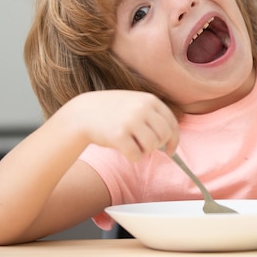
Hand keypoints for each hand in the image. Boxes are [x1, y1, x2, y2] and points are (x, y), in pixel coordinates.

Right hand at [64, 90, 179, 161]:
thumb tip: (172, 140)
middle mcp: (142, 108)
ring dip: (144, 151)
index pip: (172, 123)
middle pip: (164, 136)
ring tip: (132, 144)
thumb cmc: (112, 111)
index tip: (171, 150)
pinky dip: (133, 157)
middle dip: (157, 146)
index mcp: (149, 99)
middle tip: (145, 146)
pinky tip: (124, 150)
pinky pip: (137, 156)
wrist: (83, 113)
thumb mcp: (135, 103)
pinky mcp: (119, 135)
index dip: (174, 140)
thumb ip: (153, 116)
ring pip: (152, 147)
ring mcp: (130, 121)